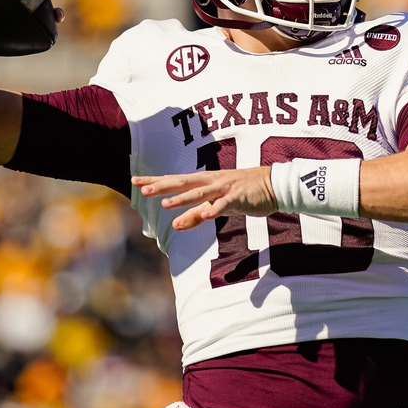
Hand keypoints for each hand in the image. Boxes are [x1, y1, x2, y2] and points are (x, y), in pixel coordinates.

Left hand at [132, 166, 277, 230]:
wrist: (273, 185)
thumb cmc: (241, 194)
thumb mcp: (216, 205)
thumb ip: (195, 215)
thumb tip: (174, 226)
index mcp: (204, 182)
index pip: (174, 181)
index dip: (155, 181)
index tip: (134, 181)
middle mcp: (211, 182)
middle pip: (183, 183)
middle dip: (163, 187)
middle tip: (142, 190)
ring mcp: (224, 188)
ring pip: (201, 194)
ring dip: (184, 199)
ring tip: (167, 204)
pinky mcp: (239, 197)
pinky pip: (225, 204)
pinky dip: (215, 209)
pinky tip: (206, 216)